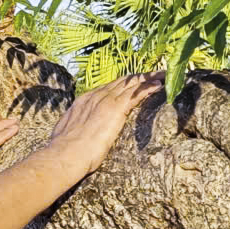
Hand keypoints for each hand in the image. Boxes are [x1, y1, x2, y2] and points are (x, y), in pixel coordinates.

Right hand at [41, 73, 161, 177]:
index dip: (125, 83)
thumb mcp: (70, 133)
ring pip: (132, 83)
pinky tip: (159, 85)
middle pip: (123, 81)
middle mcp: (96, 96)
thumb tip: (77, 133)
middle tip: (156, 73)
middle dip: (140, 77)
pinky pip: (136, 94)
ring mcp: (106, 101)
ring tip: (164, 75)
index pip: (110, 87)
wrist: (65, 154)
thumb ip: (78, 128)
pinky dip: (149, 87)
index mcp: (86, 100)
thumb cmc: (66, 151)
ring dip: (149, 78)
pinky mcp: (116, 109)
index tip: (135, 82)